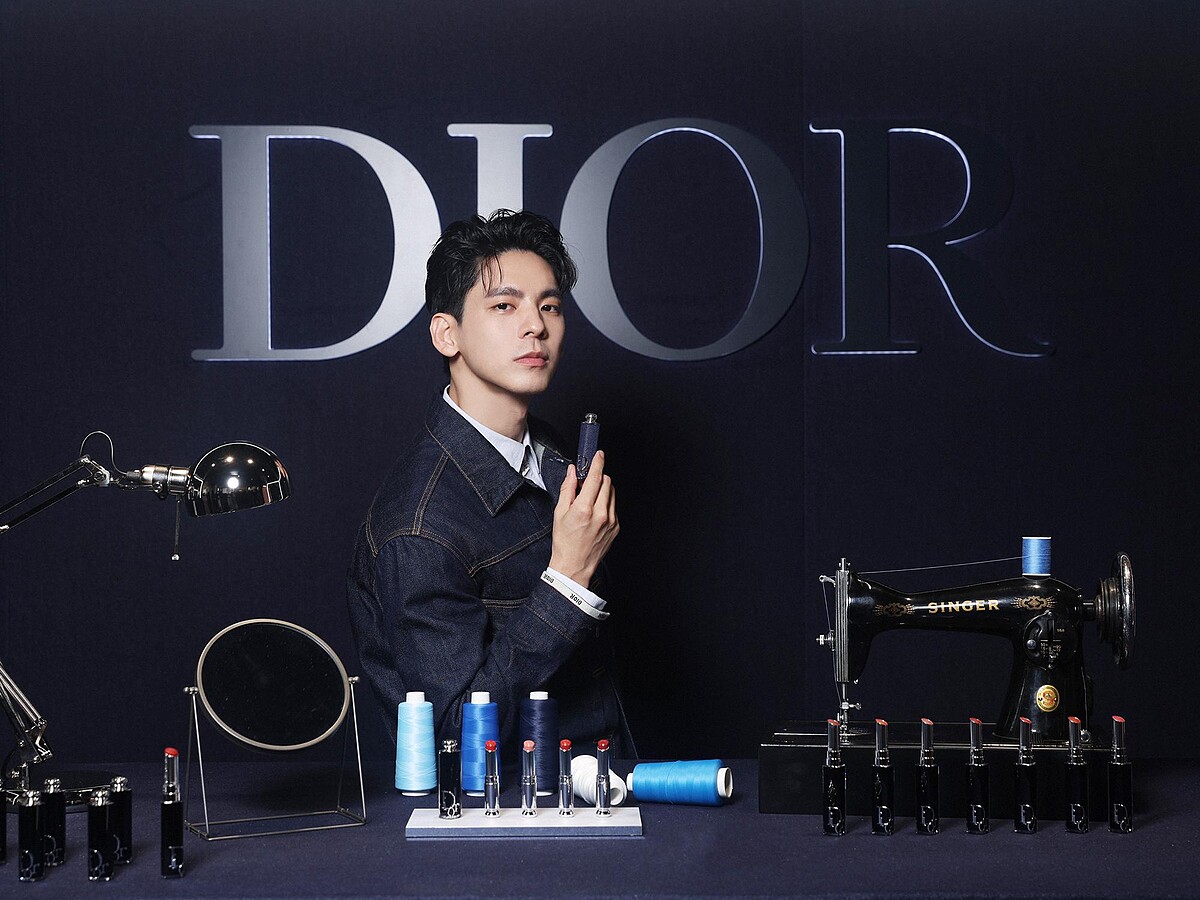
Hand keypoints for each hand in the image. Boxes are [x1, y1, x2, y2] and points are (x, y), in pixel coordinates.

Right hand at [548, 450, 618, 587]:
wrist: (574, 566)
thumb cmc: (564, 542)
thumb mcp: (559, 513)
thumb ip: (568, 489)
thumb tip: (573, 472)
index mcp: (584, 509)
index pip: (596, 478)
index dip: (598, 462)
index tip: (599, 454)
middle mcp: (601, 514)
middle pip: (607, 482)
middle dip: (598, 477)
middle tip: (587, 482)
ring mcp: (611, 521)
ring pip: (612, 493)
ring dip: (603, 489)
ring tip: (590, 499)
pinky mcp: (616, 527)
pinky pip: (614, 506)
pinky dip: (606, 502)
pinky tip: (595, 511)